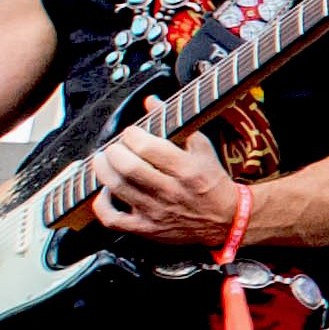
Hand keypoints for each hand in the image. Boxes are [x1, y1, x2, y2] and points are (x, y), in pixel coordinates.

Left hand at [87, 125, 244, 253]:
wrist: (227, 219)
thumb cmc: (212, 182)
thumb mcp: (202, 148)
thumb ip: (176, 123)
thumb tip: (151, 101)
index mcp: (187, 170)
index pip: (148, 147)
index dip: (132, 134)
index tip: (132, 132)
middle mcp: (171, 191)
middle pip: (128, 167)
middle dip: (114, 151)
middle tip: (115, 147)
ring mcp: (157, 212)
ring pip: (117, 188)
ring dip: (103, 169)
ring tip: (104, 161)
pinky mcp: (147, 228)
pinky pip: (113, 219)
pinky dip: (101, 203)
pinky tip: (105, 191)